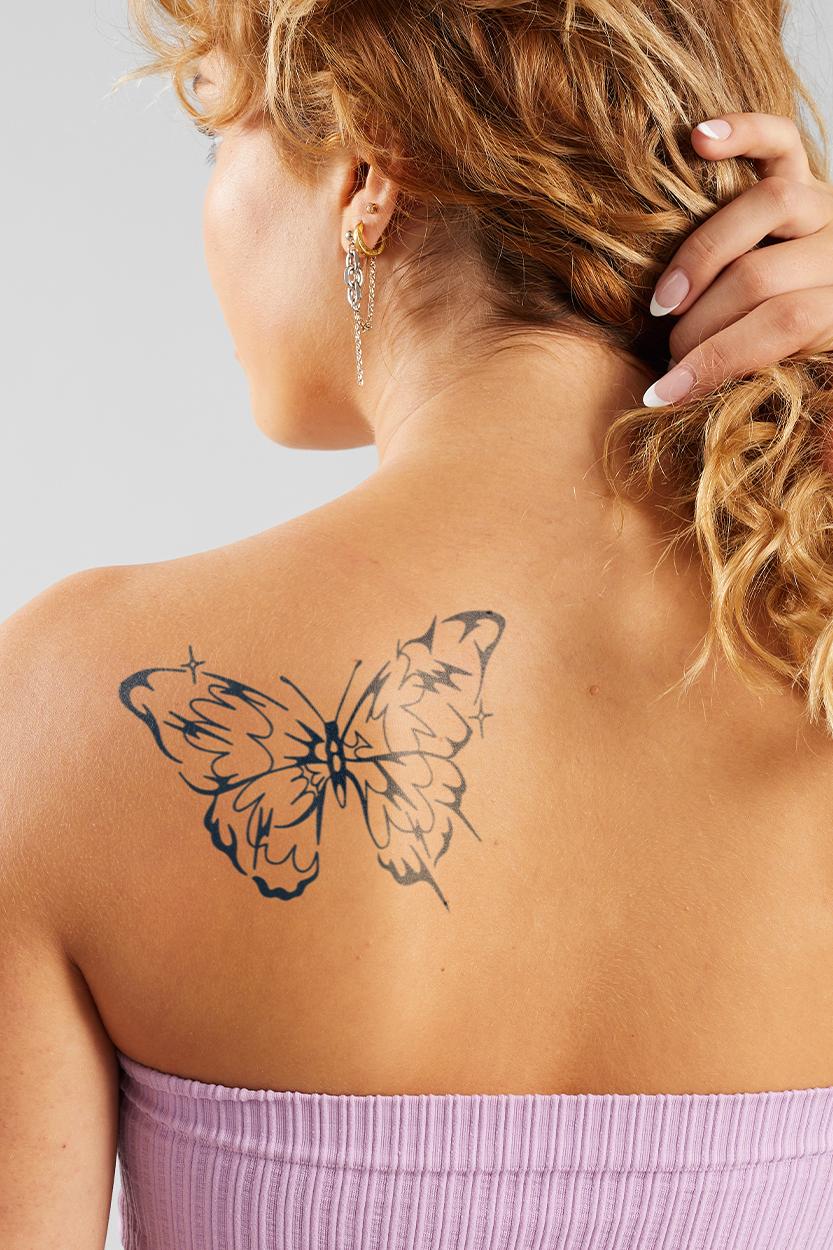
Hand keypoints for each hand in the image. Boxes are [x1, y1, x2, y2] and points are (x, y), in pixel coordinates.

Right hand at [642, 112, 832, 406]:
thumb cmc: (814, 351)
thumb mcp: (816, 377)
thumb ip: (789, 389)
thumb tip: (734, 413)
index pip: (781, 326)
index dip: (716, 361)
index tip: (662, 394)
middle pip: (760, 276)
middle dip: (701, 324)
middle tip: (667, 355)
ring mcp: (825, 206)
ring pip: (764, 207)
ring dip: (701, 257)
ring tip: (667, 301)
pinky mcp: (805, 175)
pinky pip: (779, 141)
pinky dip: (742, 131)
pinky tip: (700, 139)